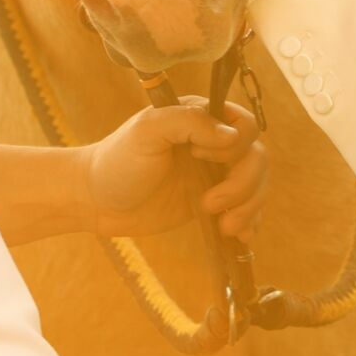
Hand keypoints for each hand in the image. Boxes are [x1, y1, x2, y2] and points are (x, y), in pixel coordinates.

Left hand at [82, 97, 267, 241]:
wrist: (97, 201)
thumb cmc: (117, 161)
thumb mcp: (147, 132)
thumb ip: (188, 122)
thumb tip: (232, 136)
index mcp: (200, 119)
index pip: (244, 124)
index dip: (234, 144)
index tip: (199, 158)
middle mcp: (213, 145)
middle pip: (257, 158)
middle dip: (243, 185)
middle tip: (209, 205)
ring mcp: (215, 175)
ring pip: (257, 185)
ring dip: (249, 208)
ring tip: (225, 228)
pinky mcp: (214, 203)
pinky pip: (247, 210)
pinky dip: (250, 223)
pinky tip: (240, 237)